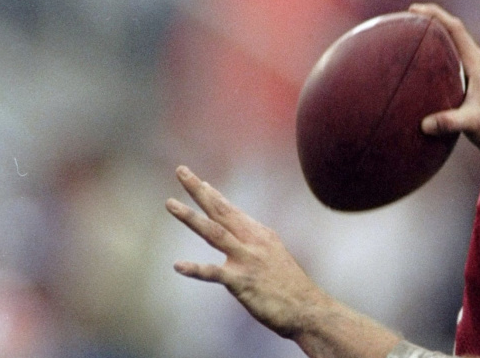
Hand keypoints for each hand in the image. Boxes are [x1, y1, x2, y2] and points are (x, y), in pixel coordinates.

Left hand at [166, 166, 324, 337]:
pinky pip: (214, 273)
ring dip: (190, 217)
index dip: (213, 195)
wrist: (308, 308)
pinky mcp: (242, 281)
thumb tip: (243, 237)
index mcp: (260, 235)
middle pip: (220, 210)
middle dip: (199, 190)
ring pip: (213, 232)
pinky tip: (178, 266)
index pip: (232, 210)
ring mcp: (247, 259)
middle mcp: (253, 241)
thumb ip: (256, 245)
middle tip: (181, 170)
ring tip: (170, 203)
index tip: (199, 181)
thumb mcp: (275, 257)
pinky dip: (195, 269)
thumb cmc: (291, 287)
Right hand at [408, 3, 479, 157]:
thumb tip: (425, 124)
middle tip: (407, 20)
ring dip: (434, 38)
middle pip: (452, 33)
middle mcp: (476, 62)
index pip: (455, 29)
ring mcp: (475, 72)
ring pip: (452, 47)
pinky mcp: (473, 83)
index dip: (435, 14)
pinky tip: (424, 67)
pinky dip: (437, 57)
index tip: (415, 9)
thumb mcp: (473, 123)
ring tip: (412, 38)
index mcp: (477, 63)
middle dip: (430, 21)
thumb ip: (450, 122)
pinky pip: (452, 62)